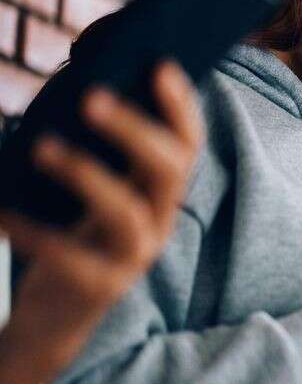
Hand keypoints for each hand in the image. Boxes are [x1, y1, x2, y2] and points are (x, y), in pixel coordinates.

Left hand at [0, 62, 201, 383]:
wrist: (53, 318)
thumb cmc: (67, 236)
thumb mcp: (90, 191)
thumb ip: (95, 149)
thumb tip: (77, 82)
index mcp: (158, 192)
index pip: (187, 143)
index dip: (180, 106)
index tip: (160, 65)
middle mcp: (158, 221)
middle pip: (167, 170)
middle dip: (134, 130)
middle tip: (90, 97)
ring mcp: (134, 257)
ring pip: (125, 211)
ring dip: (85, 173)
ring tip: (40, 146)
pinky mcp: (99, 288)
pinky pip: (69, 255)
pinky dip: (33, 230)